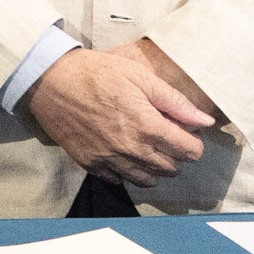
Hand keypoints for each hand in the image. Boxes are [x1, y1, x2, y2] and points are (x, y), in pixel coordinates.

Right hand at [22, 43, 216, 187]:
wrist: (48, 80)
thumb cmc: (95, 72)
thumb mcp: (139, 76)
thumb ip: (174, 100)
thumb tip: (205, 120)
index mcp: (148, 126)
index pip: (189, 151)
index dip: (193, 142)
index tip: (185, 131)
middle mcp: (131, 149)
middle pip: (171, 168)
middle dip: (176, 154)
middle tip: (166, 136)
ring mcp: (109, 159)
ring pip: (147, 179)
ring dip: (155, 167)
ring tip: (148, 148)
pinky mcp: (90, 163)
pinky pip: (119, 181)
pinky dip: (127, 172)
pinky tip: (124, 155)